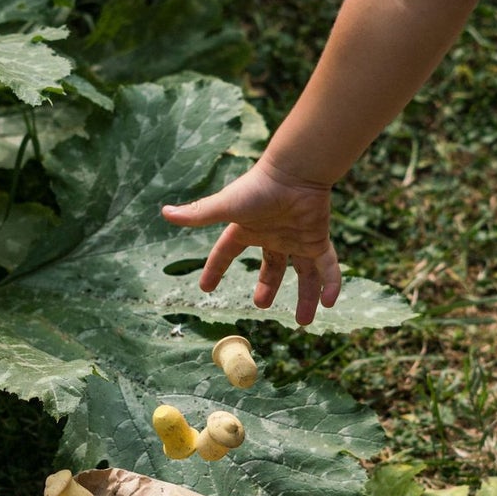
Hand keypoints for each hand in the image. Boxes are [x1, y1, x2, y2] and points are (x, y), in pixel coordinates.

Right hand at [161, 158, 340, 325]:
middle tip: (261, 304)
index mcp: (247, 228)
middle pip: (271, 266)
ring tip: (304, 322)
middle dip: (267, 286)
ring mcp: (297, 238)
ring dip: (305, 297)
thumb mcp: (226, 207)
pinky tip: (330, 303)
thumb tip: (165, 212)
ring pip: (303, 273)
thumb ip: (198, 213)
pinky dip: (331, 284)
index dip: (216, 269)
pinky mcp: (319, 239)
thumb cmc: (259, 187)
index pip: (227, 252)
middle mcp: (273, 235)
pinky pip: (328, 266)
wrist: (296, 173)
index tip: (206, 287)